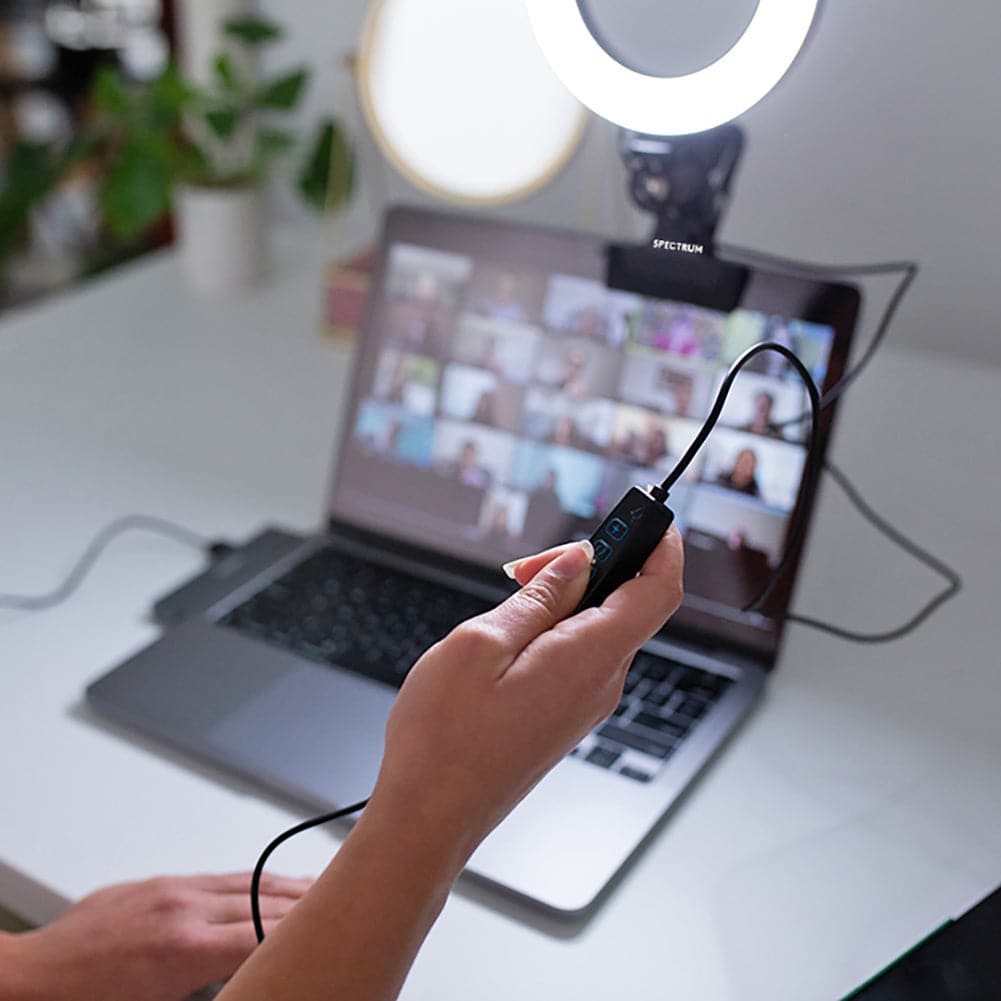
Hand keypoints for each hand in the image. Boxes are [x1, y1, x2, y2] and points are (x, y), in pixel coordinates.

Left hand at [5, 872, 311, 1000]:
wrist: (30, 979)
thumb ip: (212, 984)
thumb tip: (249, 976)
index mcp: (186, 950)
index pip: (266, 932)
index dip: (305, 928)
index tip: (335, 924)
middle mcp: (184, 909)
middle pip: (265, 899)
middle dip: (308, 900)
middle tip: (343, 899)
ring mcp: (171, 889)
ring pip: (245, 880)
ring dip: (285, 883)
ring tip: (318, 886)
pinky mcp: (158, 882)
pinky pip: (217, 877)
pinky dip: (250, 880)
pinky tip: (266, 883)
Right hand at [365, 529, 683, 870]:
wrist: (430, 817)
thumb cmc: (444, 739)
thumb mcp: (481, 644)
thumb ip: (539, 598)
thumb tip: (580, 562)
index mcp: (588, 658)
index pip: (659, 589)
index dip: (661, 544)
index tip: (646, 513)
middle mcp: (601, 683)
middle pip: (626, 601)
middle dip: (588, 565)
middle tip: (527, 565)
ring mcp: (586, 703)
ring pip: (599, 626)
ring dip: (565, 596)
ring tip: (510, 595)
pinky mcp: (567, 714)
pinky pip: (581, 653)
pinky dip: (557, 627)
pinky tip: (512, 633)